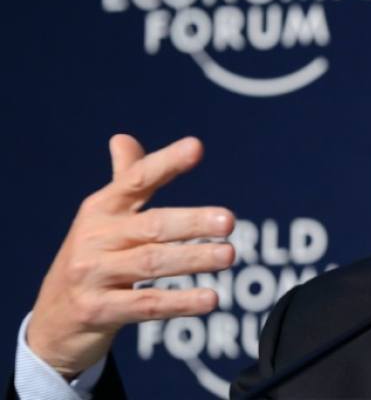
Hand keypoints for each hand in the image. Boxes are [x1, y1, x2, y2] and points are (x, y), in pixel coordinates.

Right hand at [26, 134, 235, 378]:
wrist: (53, 320)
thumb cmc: (91, 258)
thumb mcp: (101, 219)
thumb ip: (124, 180)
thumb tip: (123, 138)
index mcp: (100, 209)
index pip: (136, 179)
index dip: (166, 163)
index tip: (196, 147)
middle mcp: (94, 238)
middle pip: (152, 225)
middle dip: (192, 222)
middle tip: (230, 220)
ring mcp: (92, 276)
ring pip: (151, 263)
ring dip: (193, 259)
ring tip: (229, 255)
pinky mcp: (97, 311)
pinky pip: (146, 304)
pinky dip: (180, 303)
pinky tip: (210, 299)